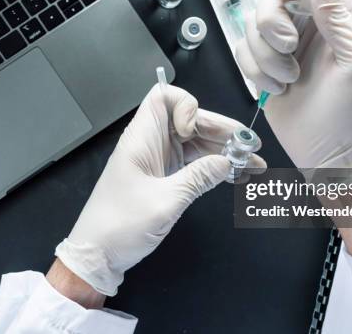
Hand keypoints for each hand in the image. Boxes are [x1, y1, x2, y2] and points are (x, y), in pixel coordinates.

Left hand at [55, 85, 265, 295]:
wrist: (97, 255)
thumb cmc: (120, 225)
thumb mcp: (164, 202)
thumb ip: (198, 178)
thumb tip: (227, 162)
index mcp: (142, 139)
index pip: (163, 97)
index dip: (185, 105)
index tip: (194, 131)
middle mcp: (151, 143)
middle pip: (191, 121)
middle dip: (221, 130)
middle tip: (251, 146)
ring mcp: (159, 160)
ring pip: (197, 143)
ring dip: (225, 151)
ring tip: (254, 164)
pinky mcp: (164, 177)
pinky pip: (194, 163)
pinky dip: (215, 167)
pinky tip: (237, 175)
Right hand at [236, 0, 351, 173]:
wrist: (335, 157)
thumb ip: (338, 18)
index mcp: (340, 17)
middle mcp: (309, 26)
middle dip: (272, 20)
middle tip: (290, 47)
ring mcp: (284, 47)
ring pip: (252, 24)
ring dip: (265, 54)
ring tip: (289, 78)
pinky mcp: (264, 68)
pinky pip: (242, 51)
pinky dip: (254, 70)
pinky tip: (276, 88)